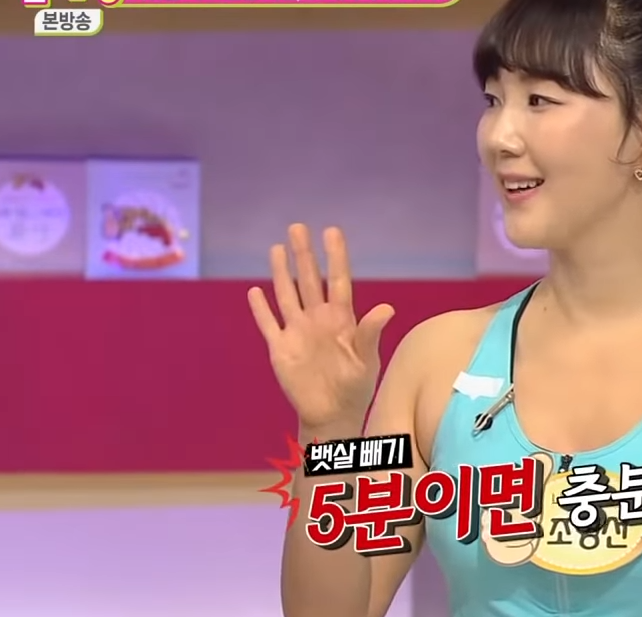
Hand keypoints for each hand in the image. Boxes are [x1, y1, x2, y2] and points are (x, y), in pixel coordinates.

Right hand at [248, 224, 394, 429]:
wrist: (333, 414)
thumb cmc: (356, 387)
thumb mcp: (367, 359)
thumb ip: (371, 333)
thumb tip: (387, 308)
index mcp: (341, 319)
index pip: (338, 280)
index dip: (335, 256)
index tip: (331, 231)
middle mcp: (318, 320)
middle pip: (309, 280)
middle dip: (303, 254)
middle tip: (297, 227)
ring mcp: (298, 332)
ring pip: (287, 295)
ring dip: (281, 273)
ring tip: (277, 248)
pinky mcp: (280, 349)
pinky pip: (268, 324)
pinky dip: (260, 309)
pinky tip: (254, 291)